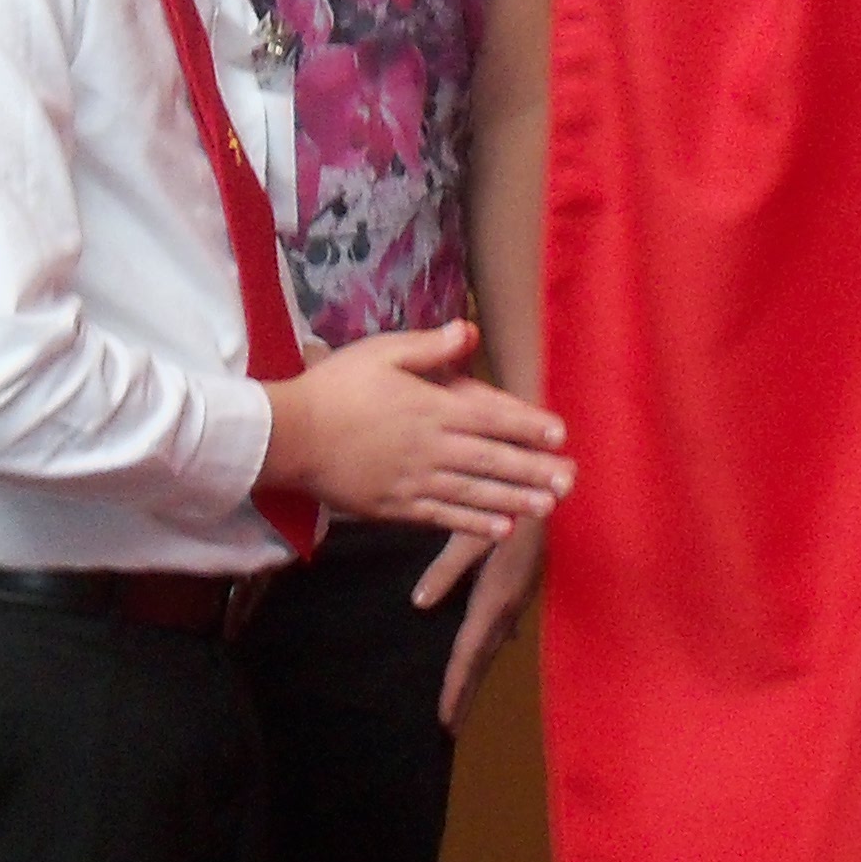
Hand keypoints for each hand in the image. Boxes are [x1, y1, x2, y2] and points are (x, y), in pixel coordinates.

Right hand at [263, 320, 569, 540]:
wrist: (289, 436)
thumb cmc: (334, 387)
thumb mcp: (381, 353)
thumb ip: (429, 347)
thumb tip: (470, 330)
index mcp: (430, 407)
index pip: (491, 416)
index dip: (528, 425)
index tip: (560, 434)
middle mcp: (430, 447)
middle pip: (492, 460)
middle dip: (534, 470)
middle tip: (571, 480)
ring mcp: (414, 481)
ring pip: (475, 493)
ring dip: (516, 501)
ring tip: (549, 508)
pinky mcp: (396, 507)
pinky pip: (443, 518)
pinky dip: (475, 525)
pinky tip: (502, 530)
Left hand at [416, 516, 546, 728]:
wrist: (552, 490)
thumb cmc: (511, 506)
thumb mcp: (470, 536)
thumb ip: (445, 571)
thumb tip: (419, 604)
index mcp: (496, 599)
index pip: (470, 654)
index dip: (456, 688)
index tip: (446, 720)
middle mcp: (509, 606)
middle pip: (482, 659)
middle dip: (466, 692)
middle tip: (450, 726)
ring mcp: (518, 597)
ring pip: (492, 644)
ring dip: (476, 672)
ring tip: (462, 696)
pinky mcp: (521, 584)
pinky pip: (500, 626)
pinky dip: (487, 645)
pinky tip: (489, 647)